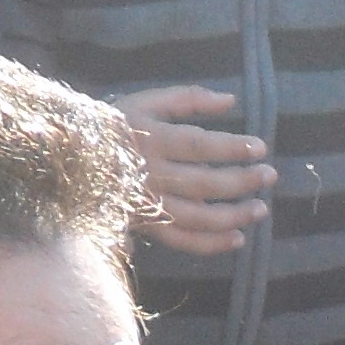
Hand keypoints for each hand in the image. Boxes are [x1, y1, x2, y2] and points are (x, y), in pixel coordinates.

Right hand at [118, 84, 273, 251]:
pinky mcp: (147, 226)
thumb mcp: (148, 101)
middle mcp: (151, 174)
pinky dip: (211, 244)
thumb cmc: (119, 124)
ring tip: (261, 209)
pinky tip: (237, 238)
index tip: (260, 148)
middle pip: (203, 183)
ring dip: (233, 216)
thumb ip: (188, 99)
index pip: (198, 145)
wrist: (74, 156)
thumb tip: (230, 100)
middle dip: (241, 181)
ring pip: (196, 217)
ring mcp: (149, 204)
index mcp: (151, 139)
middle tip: (270, 176)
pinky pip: (182, 241)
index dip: (231, 147)